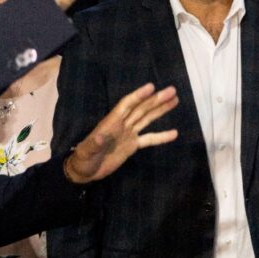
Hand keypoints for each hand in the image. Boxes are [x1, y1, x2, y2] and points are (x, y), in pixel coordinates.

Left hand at [63, 83, 178, 183]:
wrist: (85, 171)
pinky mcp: (133, 145)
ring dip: (160, 109)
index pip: (127, 105)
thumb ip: (93, 144)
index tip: (151, 87)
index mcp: (111, 122)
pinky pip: (149, 139)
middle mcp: (122, 124)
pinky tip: (174, 133)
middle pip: (141, 108)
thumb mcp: (86, 152)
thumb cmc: (83, 159)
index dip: (138, 96)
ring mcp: (129, 134)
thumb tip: (99, 137)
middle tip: (172, 90)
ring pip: (147, 118)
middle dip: (156, 99)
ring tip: (175, 100)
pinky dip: (162, 136)